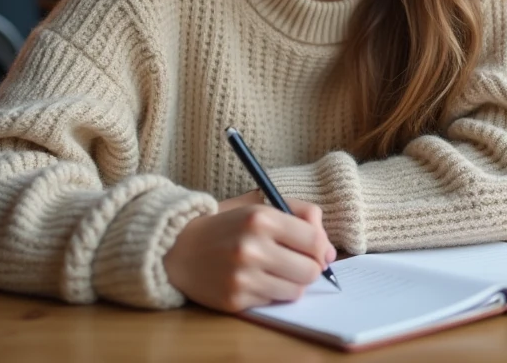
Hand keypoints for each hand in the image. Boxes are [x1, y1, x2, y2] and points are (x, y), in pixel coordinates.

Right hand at [164, 192, 336, 313]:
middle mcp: (252, 248)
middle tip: (298, 261)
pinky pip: (273, 302)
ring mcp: (242, 277)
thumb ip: (299, 213)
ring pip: (296, 290)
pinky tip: (257, 280)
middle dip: (310, 267)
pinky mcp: (235, 299)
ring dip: (293, 282)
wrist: (177, 247)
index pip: (315, 240)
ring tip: (277, 271)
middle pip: (311, 270)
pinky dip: (272, 293)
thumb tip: (329, 250)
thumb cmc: (226, 223)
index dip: (321, 247)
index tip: (315, 249)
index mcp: (261, 218)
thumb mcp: (259, 203)